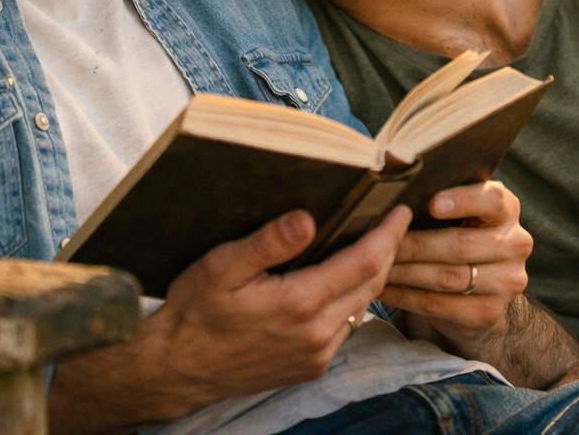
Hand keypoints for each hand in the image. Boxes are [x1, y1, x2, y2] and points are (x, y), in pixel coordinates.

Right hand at [49, 205, 411, 433]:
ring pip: (362, 307)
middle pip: (373, 284)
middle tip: (393, 219)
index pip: (365, 262)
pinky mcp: (311, 367)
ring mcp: (317, 355)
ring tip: (372, 244)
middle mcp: (318, 333)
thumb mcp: (222, 267)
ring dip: (373, 275)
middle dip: (388, 249)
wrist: (176, 369)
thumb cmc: (195, 313)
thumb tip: (308, 218)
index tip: (402, 209)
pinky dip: (353, 300)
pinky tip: (341, 281)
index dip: (389, 233)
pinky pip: (346, 328)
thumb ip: (269, 243)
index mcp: (301, 303)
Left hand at [380, 181, 531, 354]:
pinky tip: (383, 288)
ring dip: (405, 272)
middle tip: (380, 243)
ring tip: (376, 266)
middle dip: (414, 245)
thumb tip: (392, 192)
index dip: (463, 200)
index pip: (493, 200)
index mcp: (508, 210)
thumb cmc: (459, 234)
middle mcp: (516, 244)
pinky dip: (405, 296)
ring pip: (447, 277)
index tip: (431, 204)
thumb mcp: (460, 211)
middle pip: (460, 244)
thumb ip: (439, 197)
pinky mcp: (490, 313)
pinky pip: (439, 304)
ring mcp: (507, 282)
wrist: (483, 288)